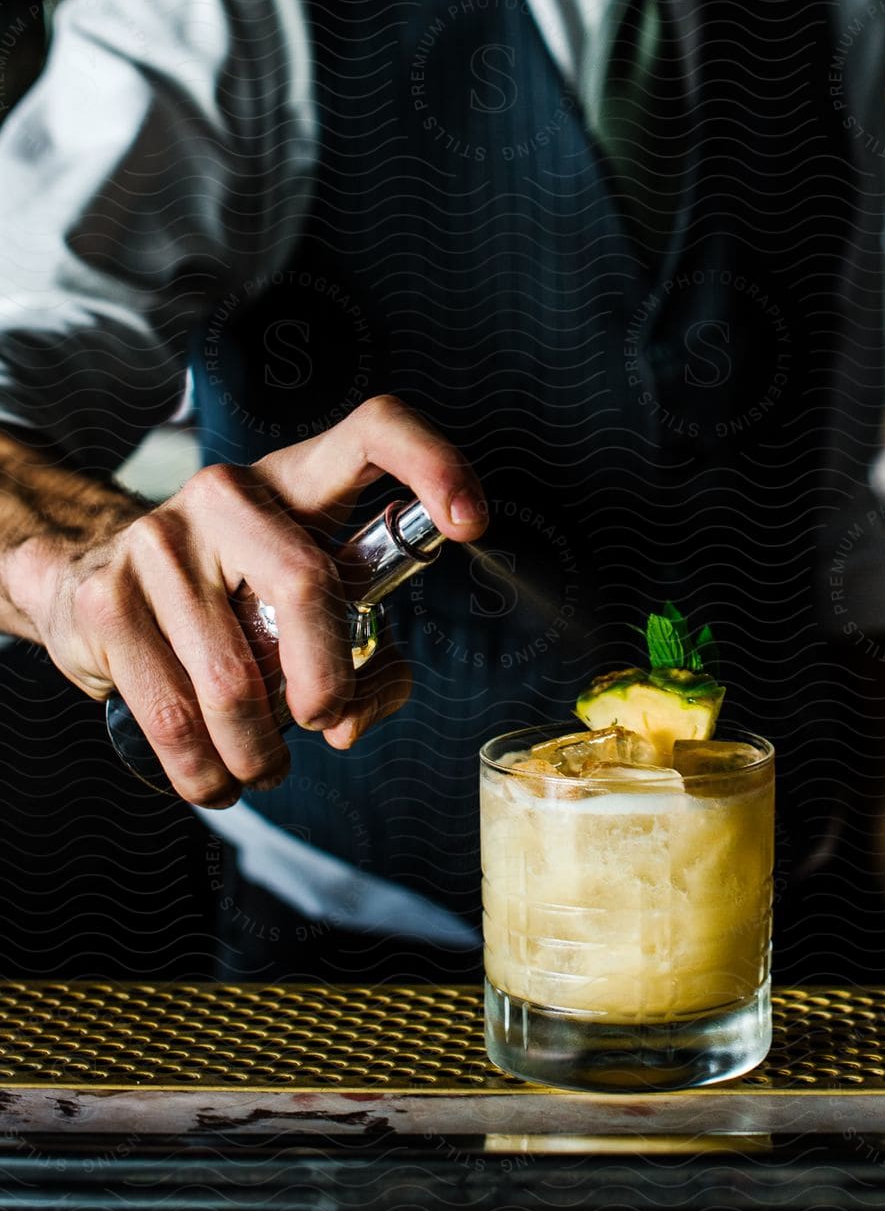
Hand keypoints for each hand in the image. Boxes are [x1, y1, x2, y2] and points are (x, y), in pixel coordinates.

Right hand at [7, 396, 487, 807]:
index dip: (434, 465)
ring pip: (232, 674)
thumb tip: (351, 721)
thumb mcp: (305, 607)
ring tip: (265, 769)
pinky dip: (202, 768)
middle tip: (324, 719)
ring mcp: (160, 539)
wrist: (86, 578)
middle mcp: (229, 492)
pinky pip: (170, 711)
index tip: (471, 524)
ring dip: (258, 748)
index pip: (375, 430)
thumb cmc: (227, 595)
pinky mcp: (110, 598)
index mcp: (298, 479)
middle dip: (327, 678)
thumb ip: (363, 661)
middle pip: (307, 583)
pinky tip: (214, 780)